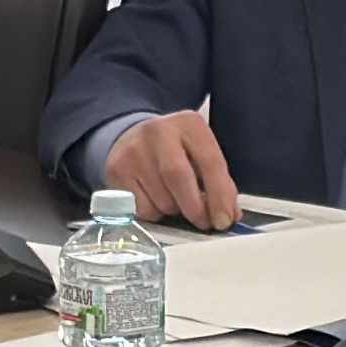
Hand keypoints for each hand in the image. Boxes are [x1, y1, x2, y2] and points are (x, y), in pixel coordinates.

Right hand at [106, 111, 240, 229]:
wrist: (130, 138)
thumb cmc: (174, 151)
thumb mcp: (199, 154)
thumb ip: (218, 181)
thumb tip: (228, 215)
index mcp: (188, 124)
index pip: (210, 161)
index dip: (220, 195)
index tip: (224, 219)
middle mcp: (159, 132)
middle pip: (179, 177)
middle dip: (196, 208)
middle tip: (205, 223)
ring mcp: (134, 151)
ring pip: (161, 198)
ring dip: (174, 211)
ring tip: (175, 201)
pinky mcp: (117, 171)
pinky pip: (142, 208)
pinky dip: (155, 214)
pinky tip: (154, 200)